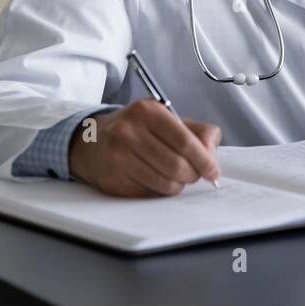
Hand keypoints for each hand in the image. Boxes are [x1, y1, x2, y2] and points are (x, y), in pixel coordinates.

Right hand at [68, 100, 221, 196]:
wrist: (91, 141)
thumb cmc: (137, 130)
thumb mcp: (165, 118)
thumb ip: (196, 130)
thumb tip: (212, 151)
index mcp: (147, 111)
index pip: (185, 141)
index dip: (204, 160)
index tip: (213, 171)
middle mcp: (129, 132)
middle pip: (177, 165)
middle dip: (193, 175)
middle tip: (195, 175)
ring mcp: (118, 157)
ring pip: (165, 183)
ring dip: (178, 185)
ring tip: (176, 177)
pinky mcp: (112, 179)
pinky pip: (149, 193)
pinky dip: (160, 191)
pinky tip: (156, 179)